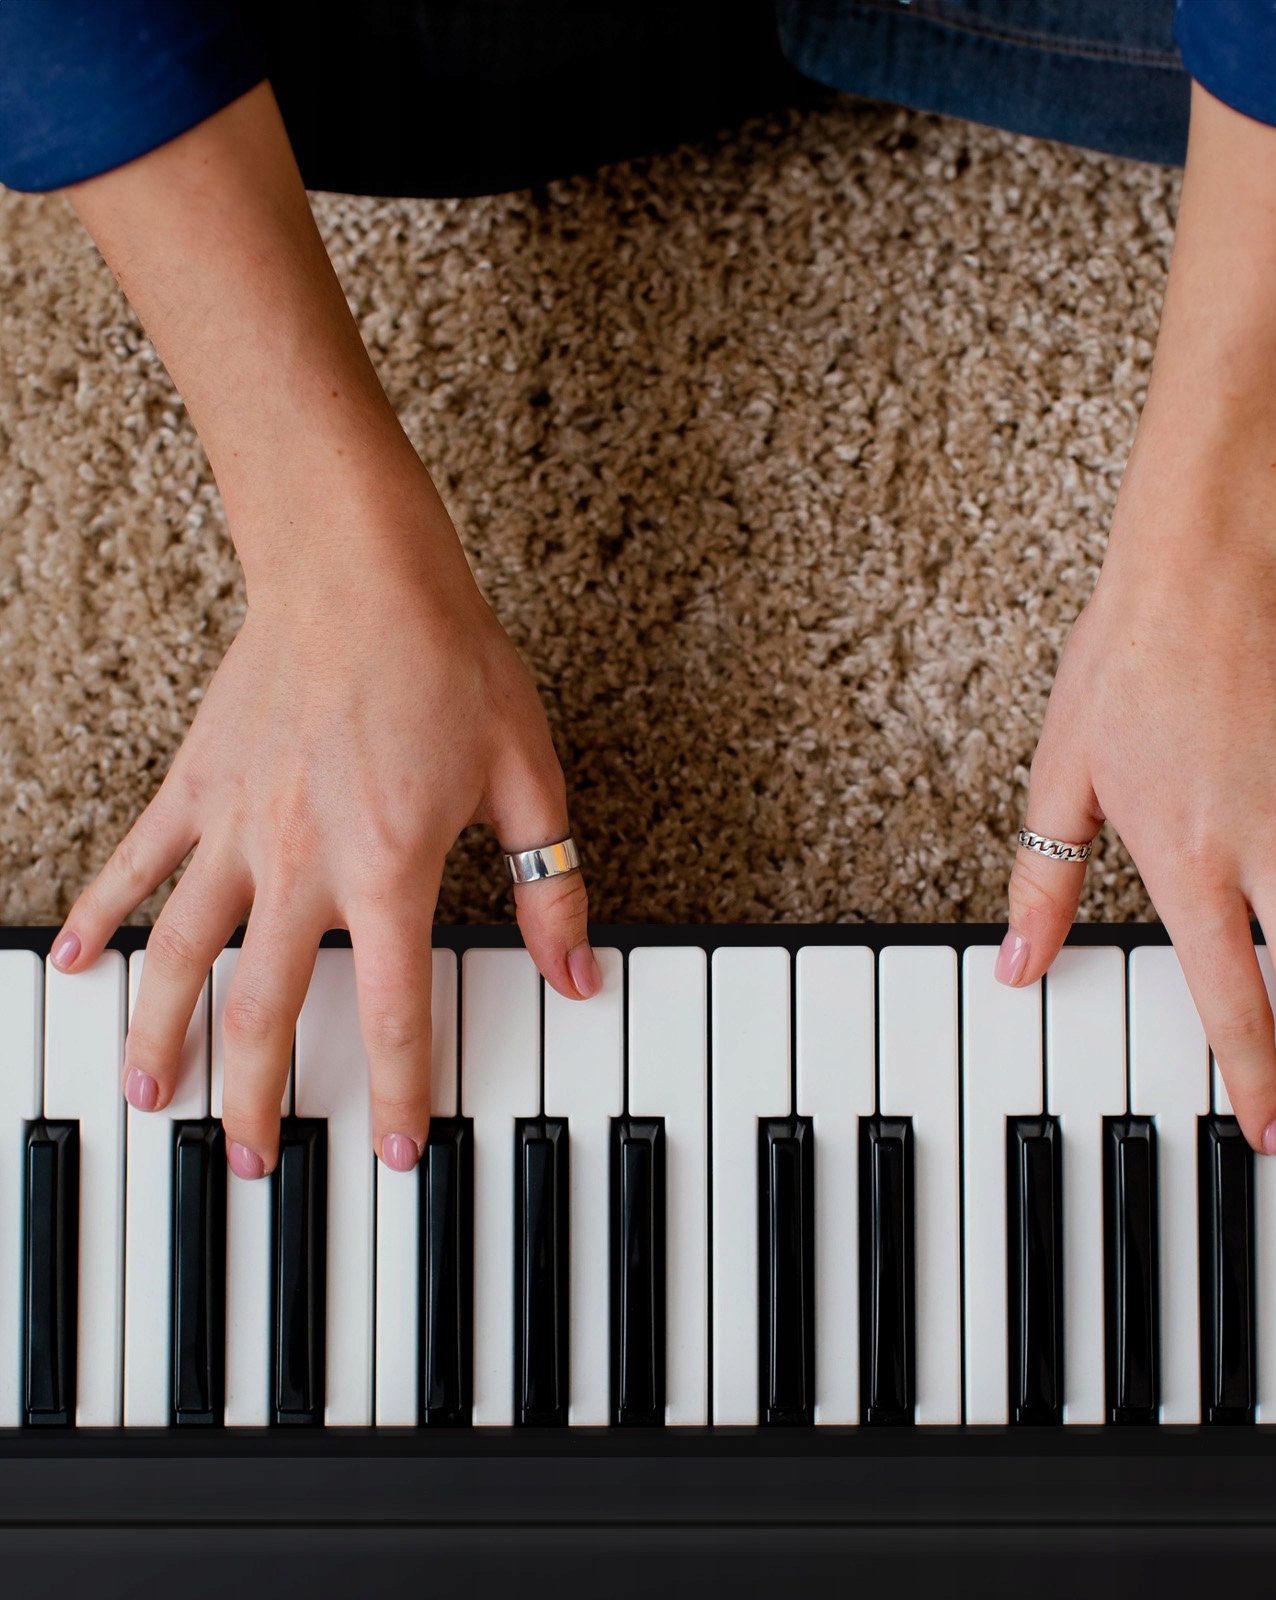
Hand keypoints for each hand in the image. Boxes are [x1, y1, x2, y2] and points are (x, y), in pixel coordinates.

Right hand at [52, 511, 594, 1175]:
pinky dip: (98, 914)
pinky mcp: (195, 783)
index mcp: (391, 870)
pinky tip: (69, 962)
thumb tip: (579, 974)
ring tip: (146, 1096)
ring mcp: (235, 825)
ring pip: (181, 954)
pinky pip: (135, 862)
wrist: (362, 569)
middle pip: (265, 1009)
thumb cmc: (448, 663)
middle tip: (250, 1164)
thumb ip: (551, 888)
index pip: (393, 1014)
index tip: (399, 1158)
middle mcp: (301, 863)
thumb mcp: (526, 777)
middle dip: (256, 1098)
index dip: (400, 1095)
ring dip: (161, 1033)